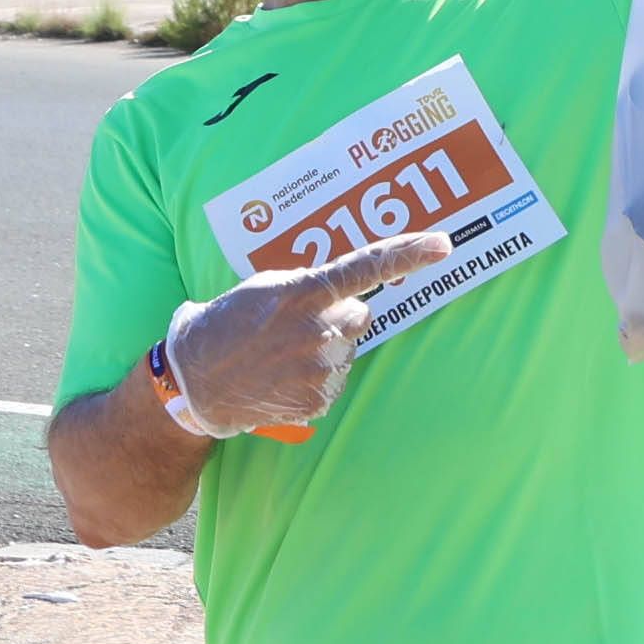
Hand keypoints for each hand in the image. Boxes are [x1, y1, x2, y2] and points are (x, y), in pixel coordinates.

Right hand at [164, 231, 452, 436]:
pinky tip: (285, 376)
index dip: (408, 254)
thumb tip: (351, 289)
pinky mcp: (321, 399)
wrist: (198, 381)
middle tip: (294, 325)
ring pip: (348, 347)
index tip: (444, 244)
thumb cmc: (231, 323)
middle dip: (337, 315)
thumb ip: (311, 284)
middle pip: (360, 314)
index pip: (367, 267)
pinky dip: (317, 376)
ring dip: (326, 347)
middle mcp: (320, 330)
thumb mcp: (266, 286)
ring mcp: (322, 368)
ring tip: (282, 353)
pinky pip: (337, 378)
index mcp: (305, 293)